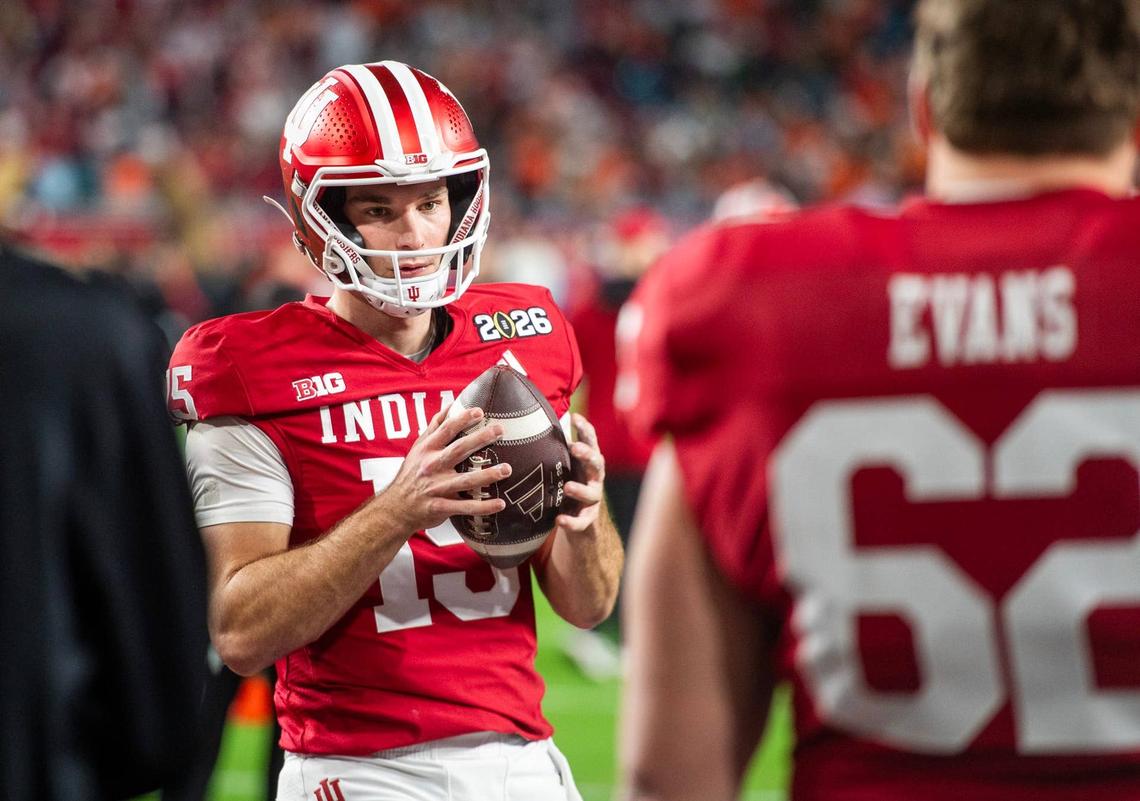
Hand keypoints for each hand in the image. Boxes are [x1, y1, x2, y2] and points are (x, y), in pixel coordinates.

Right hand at [381, 406, 509, 532]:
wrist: (396, 509)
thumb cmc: (411, 474)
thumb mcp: (417, 449)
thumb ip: (434, 428)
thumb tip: (450, 405)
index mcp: (427, 450)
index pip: (446, 430)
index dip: (462, 419)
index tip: (480, 411)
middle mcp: (432, 466)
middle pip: (458, 449)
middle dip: (479, 438)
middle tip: (499, 430)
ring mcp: (437, 488)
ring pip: (465, 480)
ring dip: (487, 475)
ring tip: (507, 469)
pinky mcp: (441, 507)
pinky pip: (465, 507)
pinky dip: (483, 507)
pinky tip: (500, 503)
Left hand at [556, 413, 605, 534]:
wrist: (582, 520)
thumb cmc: (572, 483)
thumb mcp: (567, 465)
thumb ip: (559, 447)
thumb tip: (537, 418)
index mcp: (589, 462)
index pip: (591, 442)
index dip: (586, 429)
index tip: (576, 417)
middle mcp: (595, 478)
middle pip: (597, 463)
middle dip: (587, 454)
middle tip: (575, 447)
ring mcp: (593, 500)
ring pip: (592, 493)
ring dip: (580, 489)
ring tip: (567, 487)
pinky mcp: (587, 519)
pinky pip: (581, 521)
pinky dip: (571, 521)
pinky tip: (559, 520)